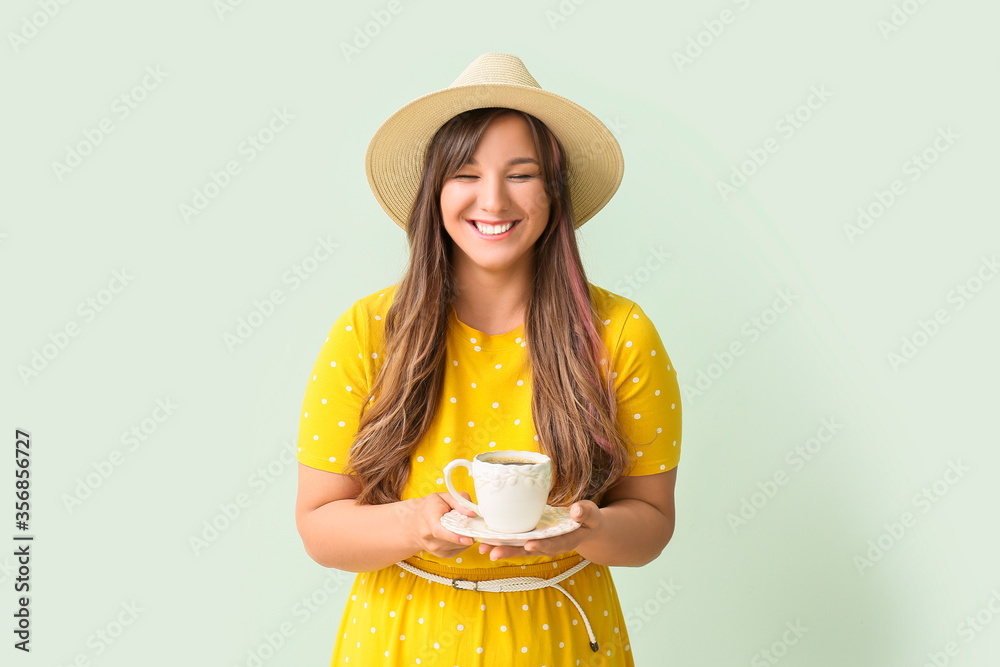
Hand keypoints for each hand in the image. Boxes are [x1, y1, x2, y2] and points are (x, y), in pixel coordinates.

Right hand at [407, 491, 477, 558]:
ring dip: (467, 536)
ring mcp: (436, 549)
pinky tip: (459, 532)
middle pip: (454, 540)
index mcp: (429, 521)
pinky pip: (460, 549)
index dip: (455, 536)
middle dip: (468, 532)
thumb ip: (458, 501)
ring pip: (460, 545)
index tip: (469, 538)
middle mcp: (430, 538)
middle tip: (473, 523)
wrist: (415, 522)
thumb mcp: (442, 496)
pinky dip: (463, 542)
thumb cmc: (429, 508)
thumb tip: (472, 512)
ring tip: (463, 525)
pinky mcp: (443, 555)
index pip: (440, 532)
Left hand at [478, 500, 601, 560]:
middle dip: (511, 551)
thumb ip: (586, 512)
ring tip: (483, 548)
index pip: (551, 545)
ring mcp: (538, 543)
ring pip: (518, 548)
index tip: (529, 544)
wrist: (584, 527)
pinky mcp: (530, 538)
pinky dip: (501, 540)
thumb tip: (576, 510)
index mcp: (565, 541)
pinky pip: (515, 541)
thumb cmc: (587, 519)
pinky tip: (485, 539)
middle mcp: (548, 545)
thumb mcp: (591, 514)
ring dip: (501, 548)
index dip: (541, 545)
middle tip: (493, 553)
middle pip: (528, 551)